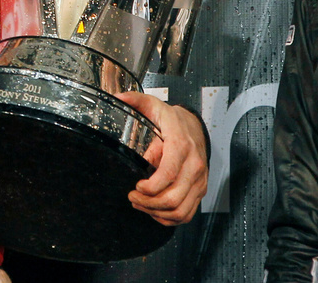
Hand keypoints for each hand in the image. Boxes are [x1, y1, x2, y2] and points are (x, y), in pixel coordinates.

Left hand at [116, 91, 208, 226]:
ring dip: (157, 212)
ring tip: (140, 204)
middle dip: (148, 202)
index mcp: (181, 145)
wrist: (194, 126)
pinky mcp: (200, 189)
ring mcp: (199, 180)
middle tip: (132, 196)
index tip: (136, 185)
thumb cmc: (171, 119)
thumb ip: (135, 101)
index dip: (150, 186)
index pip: (168, 173)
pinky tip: (154, 211)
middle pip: (173, 197)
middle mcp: (194, 165)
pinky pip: (187, 213)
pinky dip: (169, 218)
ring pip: (181, 210)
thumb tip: (117, 99)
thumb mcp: (153, 105)